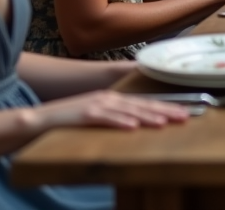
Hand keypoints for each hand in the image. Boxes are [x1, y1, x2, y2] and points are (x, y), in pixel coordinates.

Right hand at [34, 90, 188, 131]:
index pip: (145, 103)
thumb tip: (139, 123)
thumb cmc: (70, 120)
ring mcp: (97, 104)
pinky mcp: (84, 113)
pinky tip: (132, 126)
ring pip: (128, 110)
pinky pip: (105, 118)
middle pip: (142, 105)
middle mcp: (109, 98)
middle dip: (165, 110)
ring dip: (147, 116)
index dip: (166, 107)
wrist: (38, 119)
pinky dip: (120, 122)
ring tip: (165, 122)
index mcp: (114, 99)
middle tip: (185, 117)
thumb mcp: (98, 116)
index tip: (186, 113)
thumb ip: (117, 116)